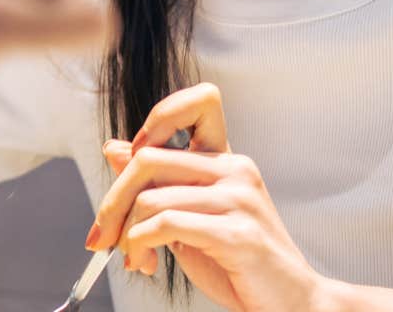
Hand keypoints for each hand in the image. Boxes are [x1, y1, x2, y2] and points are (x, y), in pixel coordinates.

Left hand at [89, 84, 325, 311]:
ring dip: (126, 234)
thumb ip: (159, 184)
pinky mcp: (237, 233)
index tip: (132, 160)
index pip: (200, 101)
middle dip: (112, 200)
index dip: (158, 118)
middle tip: (102, 235)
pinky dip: (141, 244)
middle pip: (149, 159)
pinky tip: (144, 262)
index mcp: (227, 161)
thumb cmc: (238, 262)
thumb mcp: (190, 217)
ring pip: (151, 197)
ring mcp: (240, 200)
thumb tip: (114, 149)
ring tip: (131, 257)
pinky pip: (167, 224)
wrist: (290, 303)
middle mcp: (236, 171)